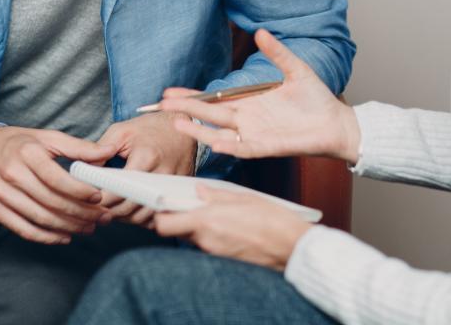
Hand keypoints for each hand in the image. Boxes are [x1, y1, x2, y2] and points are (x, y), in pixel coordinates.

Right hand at [0, 126, 115, 244]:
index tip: (99, 197)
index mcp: (28, 153)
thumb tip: (109, 151)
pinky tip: (64, 236)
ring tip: (89, 228)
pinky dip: (46, 237)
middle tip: (102, 218)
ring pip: (40, 218)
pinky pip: (24, 229)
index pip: (58, 178)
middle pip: (52, 201)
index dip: (80, 191)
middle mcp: (12, 174)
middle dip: (81, 213)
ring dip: (68, 227)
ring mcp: (1, 194)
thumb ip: (79, 147)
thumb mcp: (47, 137)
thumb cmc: (17, 143)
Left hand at [93, 111, 197, 224]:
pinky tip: (130, 210)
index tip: (90, 200)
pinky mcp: (177, 193)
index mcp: (146, 158)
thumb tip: (83, 171)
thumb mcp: (121, 131)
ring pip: (144, 216)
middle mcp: (162, 175)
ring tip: (111, 210)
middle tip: (95, 209)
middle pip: (131, 207)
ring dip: (125, 218)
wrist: (180, 125)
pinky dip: (142, 218)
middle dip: (110, 212)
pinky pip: (157, 215)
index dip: (103, 199)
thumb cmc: (148, 129)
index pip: (120, 190)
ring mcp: (172, 186)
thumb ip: (100, 150)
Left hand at [154, 184, 312, 269]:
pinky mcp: (223, 259)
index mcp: (207, 221)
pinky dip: (211, 235)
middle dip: (178, 218)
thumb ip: (215, 195)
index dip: (159, 215)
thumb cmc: (271, 221)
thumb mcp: (242, 198)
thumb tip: (199, 191)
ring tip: (214, 213)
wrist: (291, 247)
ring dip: (196, 225)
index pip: (165, 224)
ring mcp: (213, 252)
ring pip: (192, 237)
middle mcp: (206, 240)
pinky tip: (226, 226)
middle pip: (177, 230)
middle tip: (187, 205)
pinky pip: (208, 244)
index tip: (160, 205)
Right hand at [161, 29, 360, 162]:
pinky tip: (215, 142)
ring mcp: (256, 135)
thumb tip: (260, 31)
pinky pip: (245, 149)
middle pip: (210, 116)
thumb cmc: (316, 99)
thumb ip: (277, 53)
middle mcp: (247, 121)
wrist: (336, 122)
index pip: (214, 100)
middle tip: (161, 104)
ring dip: (199, 131)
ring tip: (178, 123)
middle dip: (186, 109)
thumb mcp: (295, 69)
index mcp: (249, 103)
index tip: (169, 91)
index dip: (192, 96)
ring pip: (220, 135)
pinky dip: (230, 146)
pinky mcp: (270, 147)